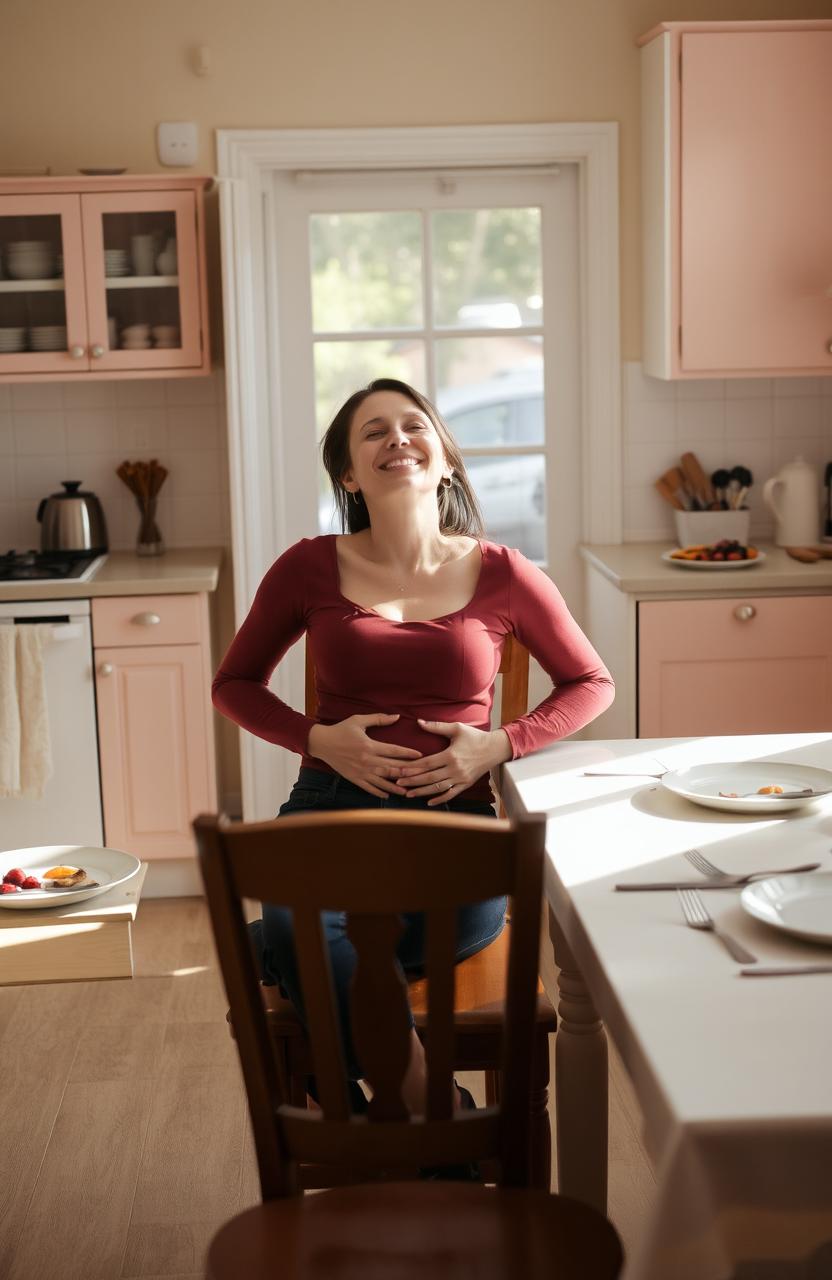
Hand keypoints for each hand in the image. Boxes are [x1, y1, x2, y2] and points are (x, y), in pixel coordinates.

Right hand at [307, 714, 422, 797]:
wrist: (322, 743)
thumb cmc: (341, 730)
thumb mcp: (359, 720)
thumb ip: (379, 719)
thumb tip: (396, 716)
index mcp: (369, 745)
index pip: (394, 751)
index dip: (408, 753)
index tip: (420, 756)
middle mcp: (367, 760)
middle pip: (392, 767)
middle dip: (407, 772)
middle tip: (421, 775)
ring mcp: (360, 771)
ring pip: (382, 781)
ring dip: (396, 786)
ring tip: (408, 790)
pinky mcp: (354, 778)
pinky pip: (369, 787)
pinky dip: (379, 792)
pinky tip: (388, 795)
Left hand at [398, 720, 512, 804]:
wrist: (494, 749)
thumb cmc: (475, 736)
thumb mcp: (456, 728)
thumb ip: (437, 726)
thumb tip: (419, 722)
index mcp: (451, 755)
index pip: (427, 763)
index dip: (412, 768)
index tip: (399, 771)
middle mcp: (455, 768)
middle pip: (429, 777)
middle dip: (412, 781)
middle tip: (398, 783)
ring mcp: (461, 778)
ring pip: (438, 787)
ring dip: (422, 791)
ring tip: (408, 794)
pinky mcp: (466, 784)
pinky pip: (451, 793)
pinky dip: (440, 799)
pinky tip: (429, 802)